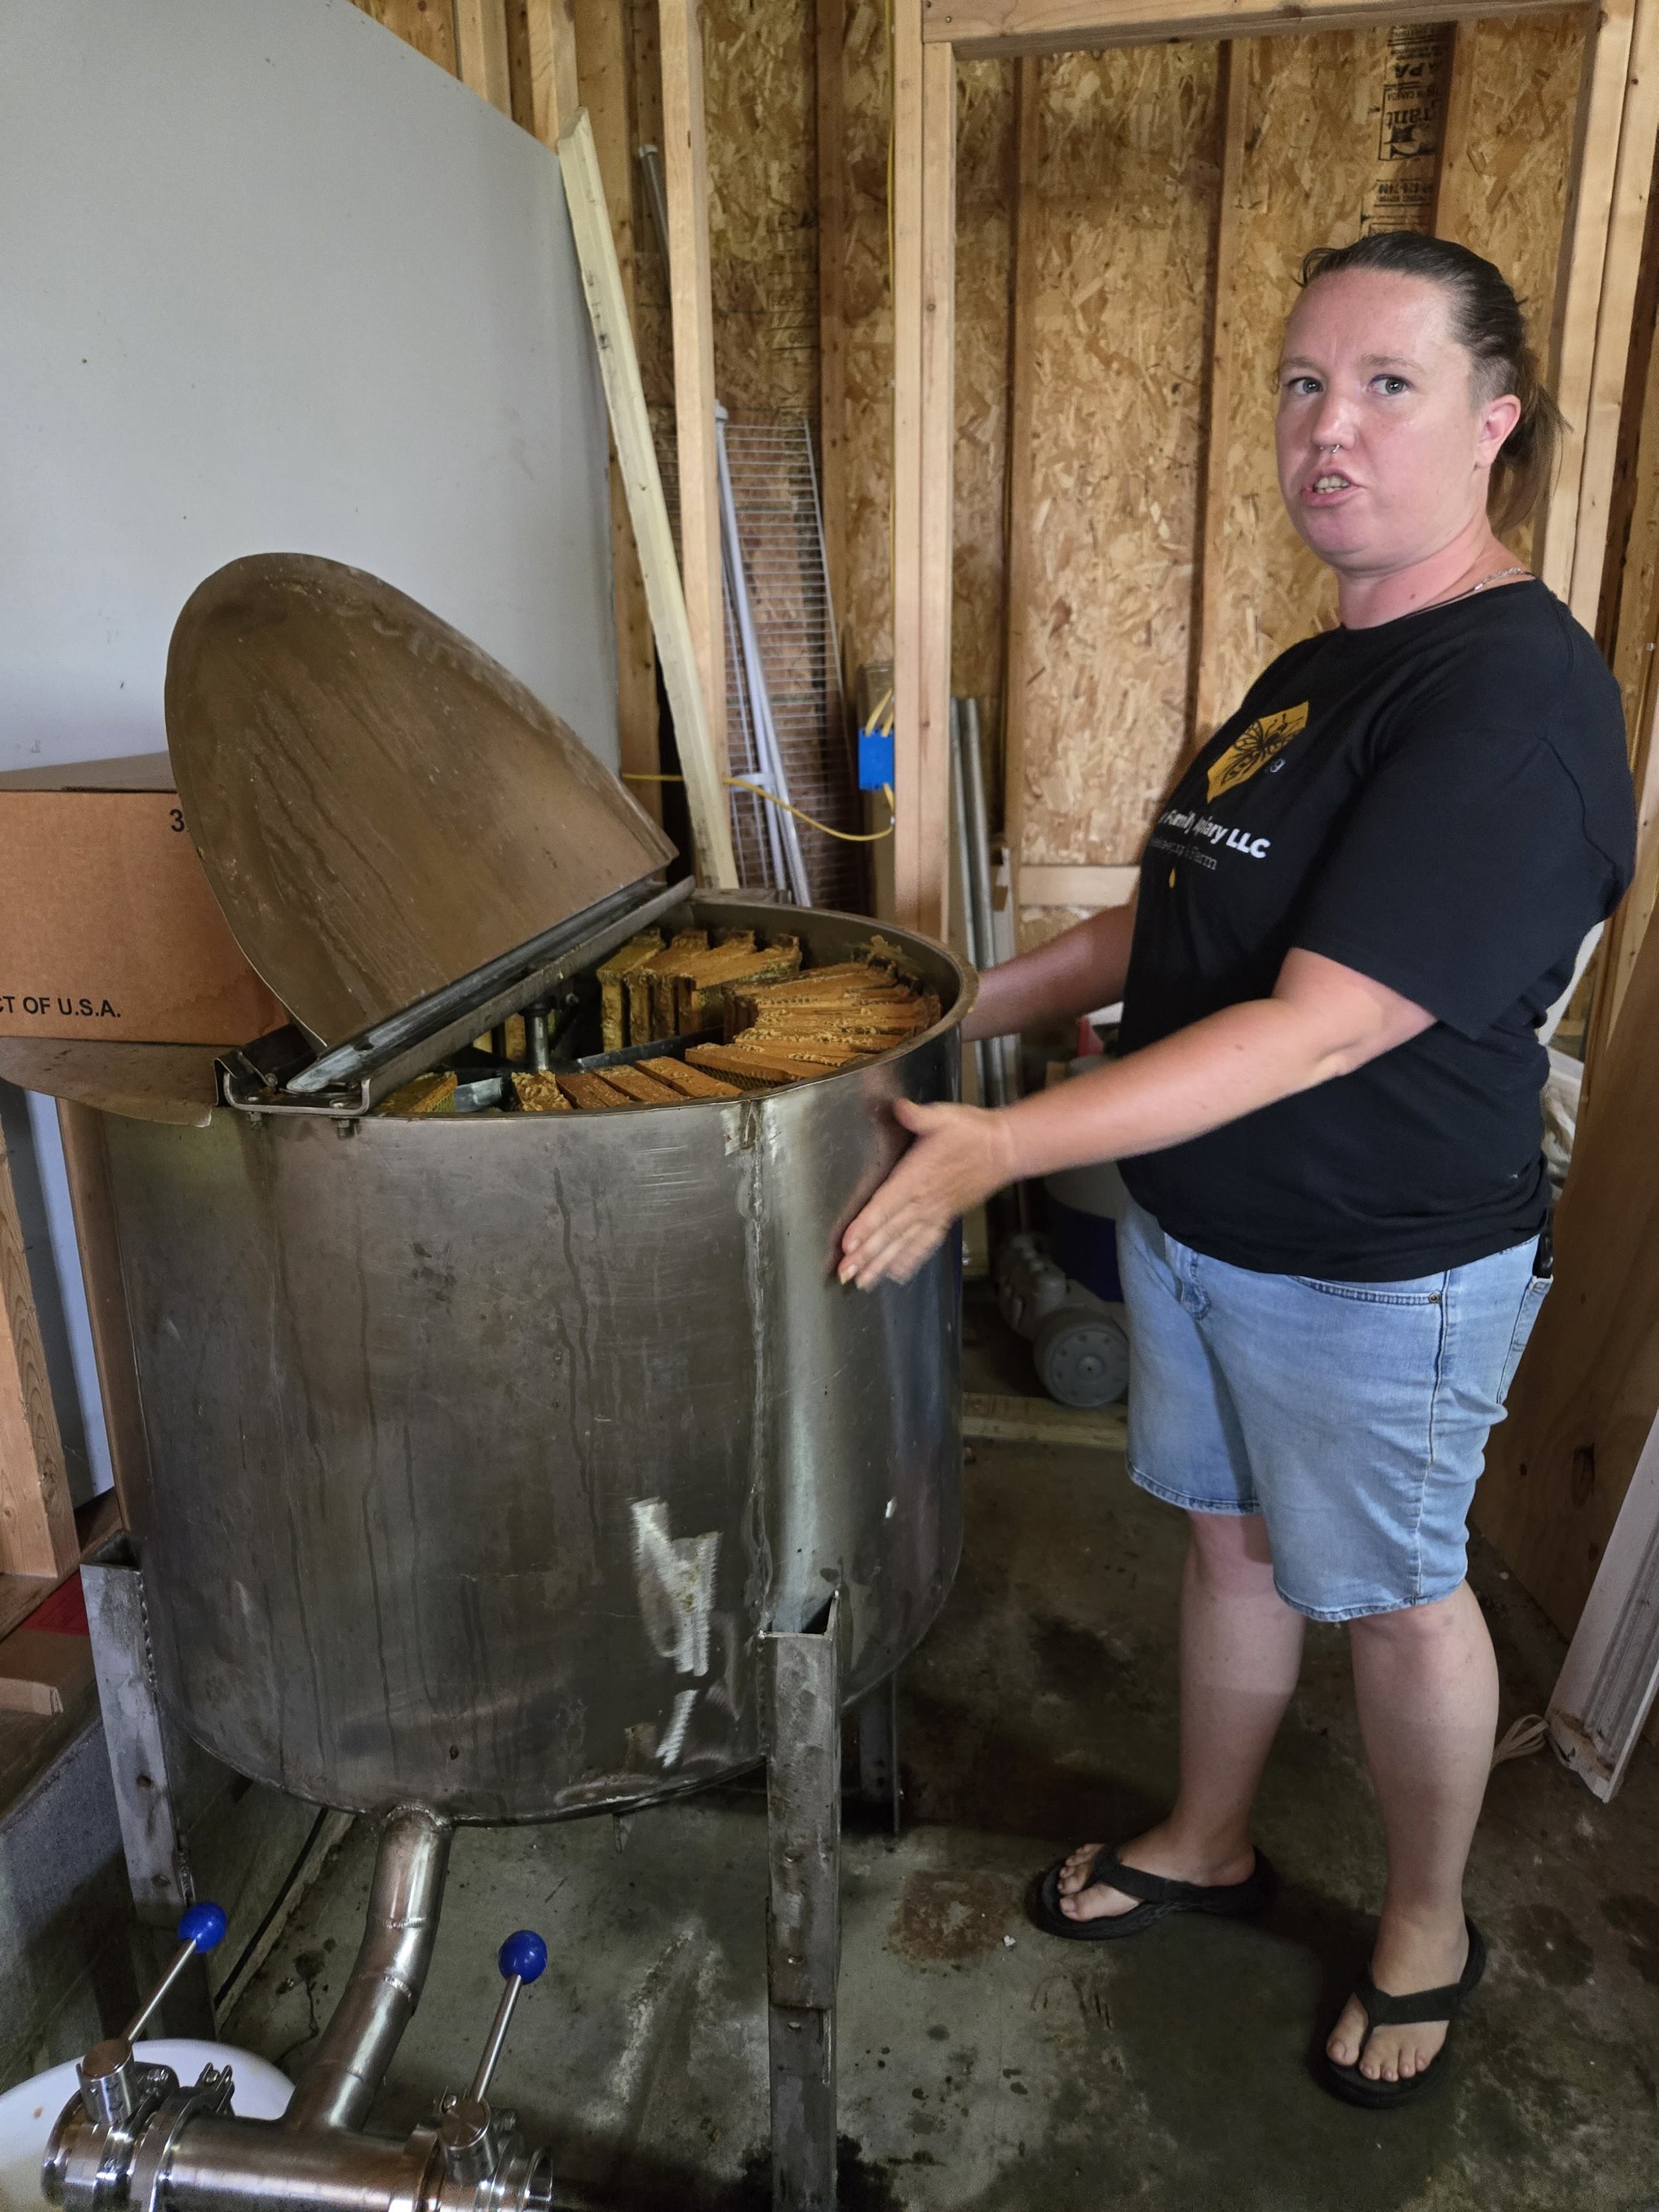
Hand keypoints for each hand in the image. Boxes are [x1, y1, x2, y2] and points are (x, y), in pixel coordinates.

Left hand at [839, 1098, 1017, 1289]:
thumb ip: (919, 1116)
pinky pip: (926, 1243)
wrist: (1005, 1148)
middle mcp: (924, 1200)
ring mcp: (936, 1212)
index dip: (866, 1226)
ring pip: (905, 1243)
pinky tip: (897, 1274)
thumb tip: (900, 1108)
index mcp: (917, 1177)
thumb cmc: (971, 1131)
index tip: (848, 1244)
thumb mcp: (943, 1116)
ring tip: (863, 1282)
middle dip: (866, 1255)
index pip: (886, 1206)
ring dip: (883, 1263)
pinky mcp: (945, 1217)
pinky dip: (911, 1260)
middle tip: (845, 1274)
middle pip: (890, 1232)